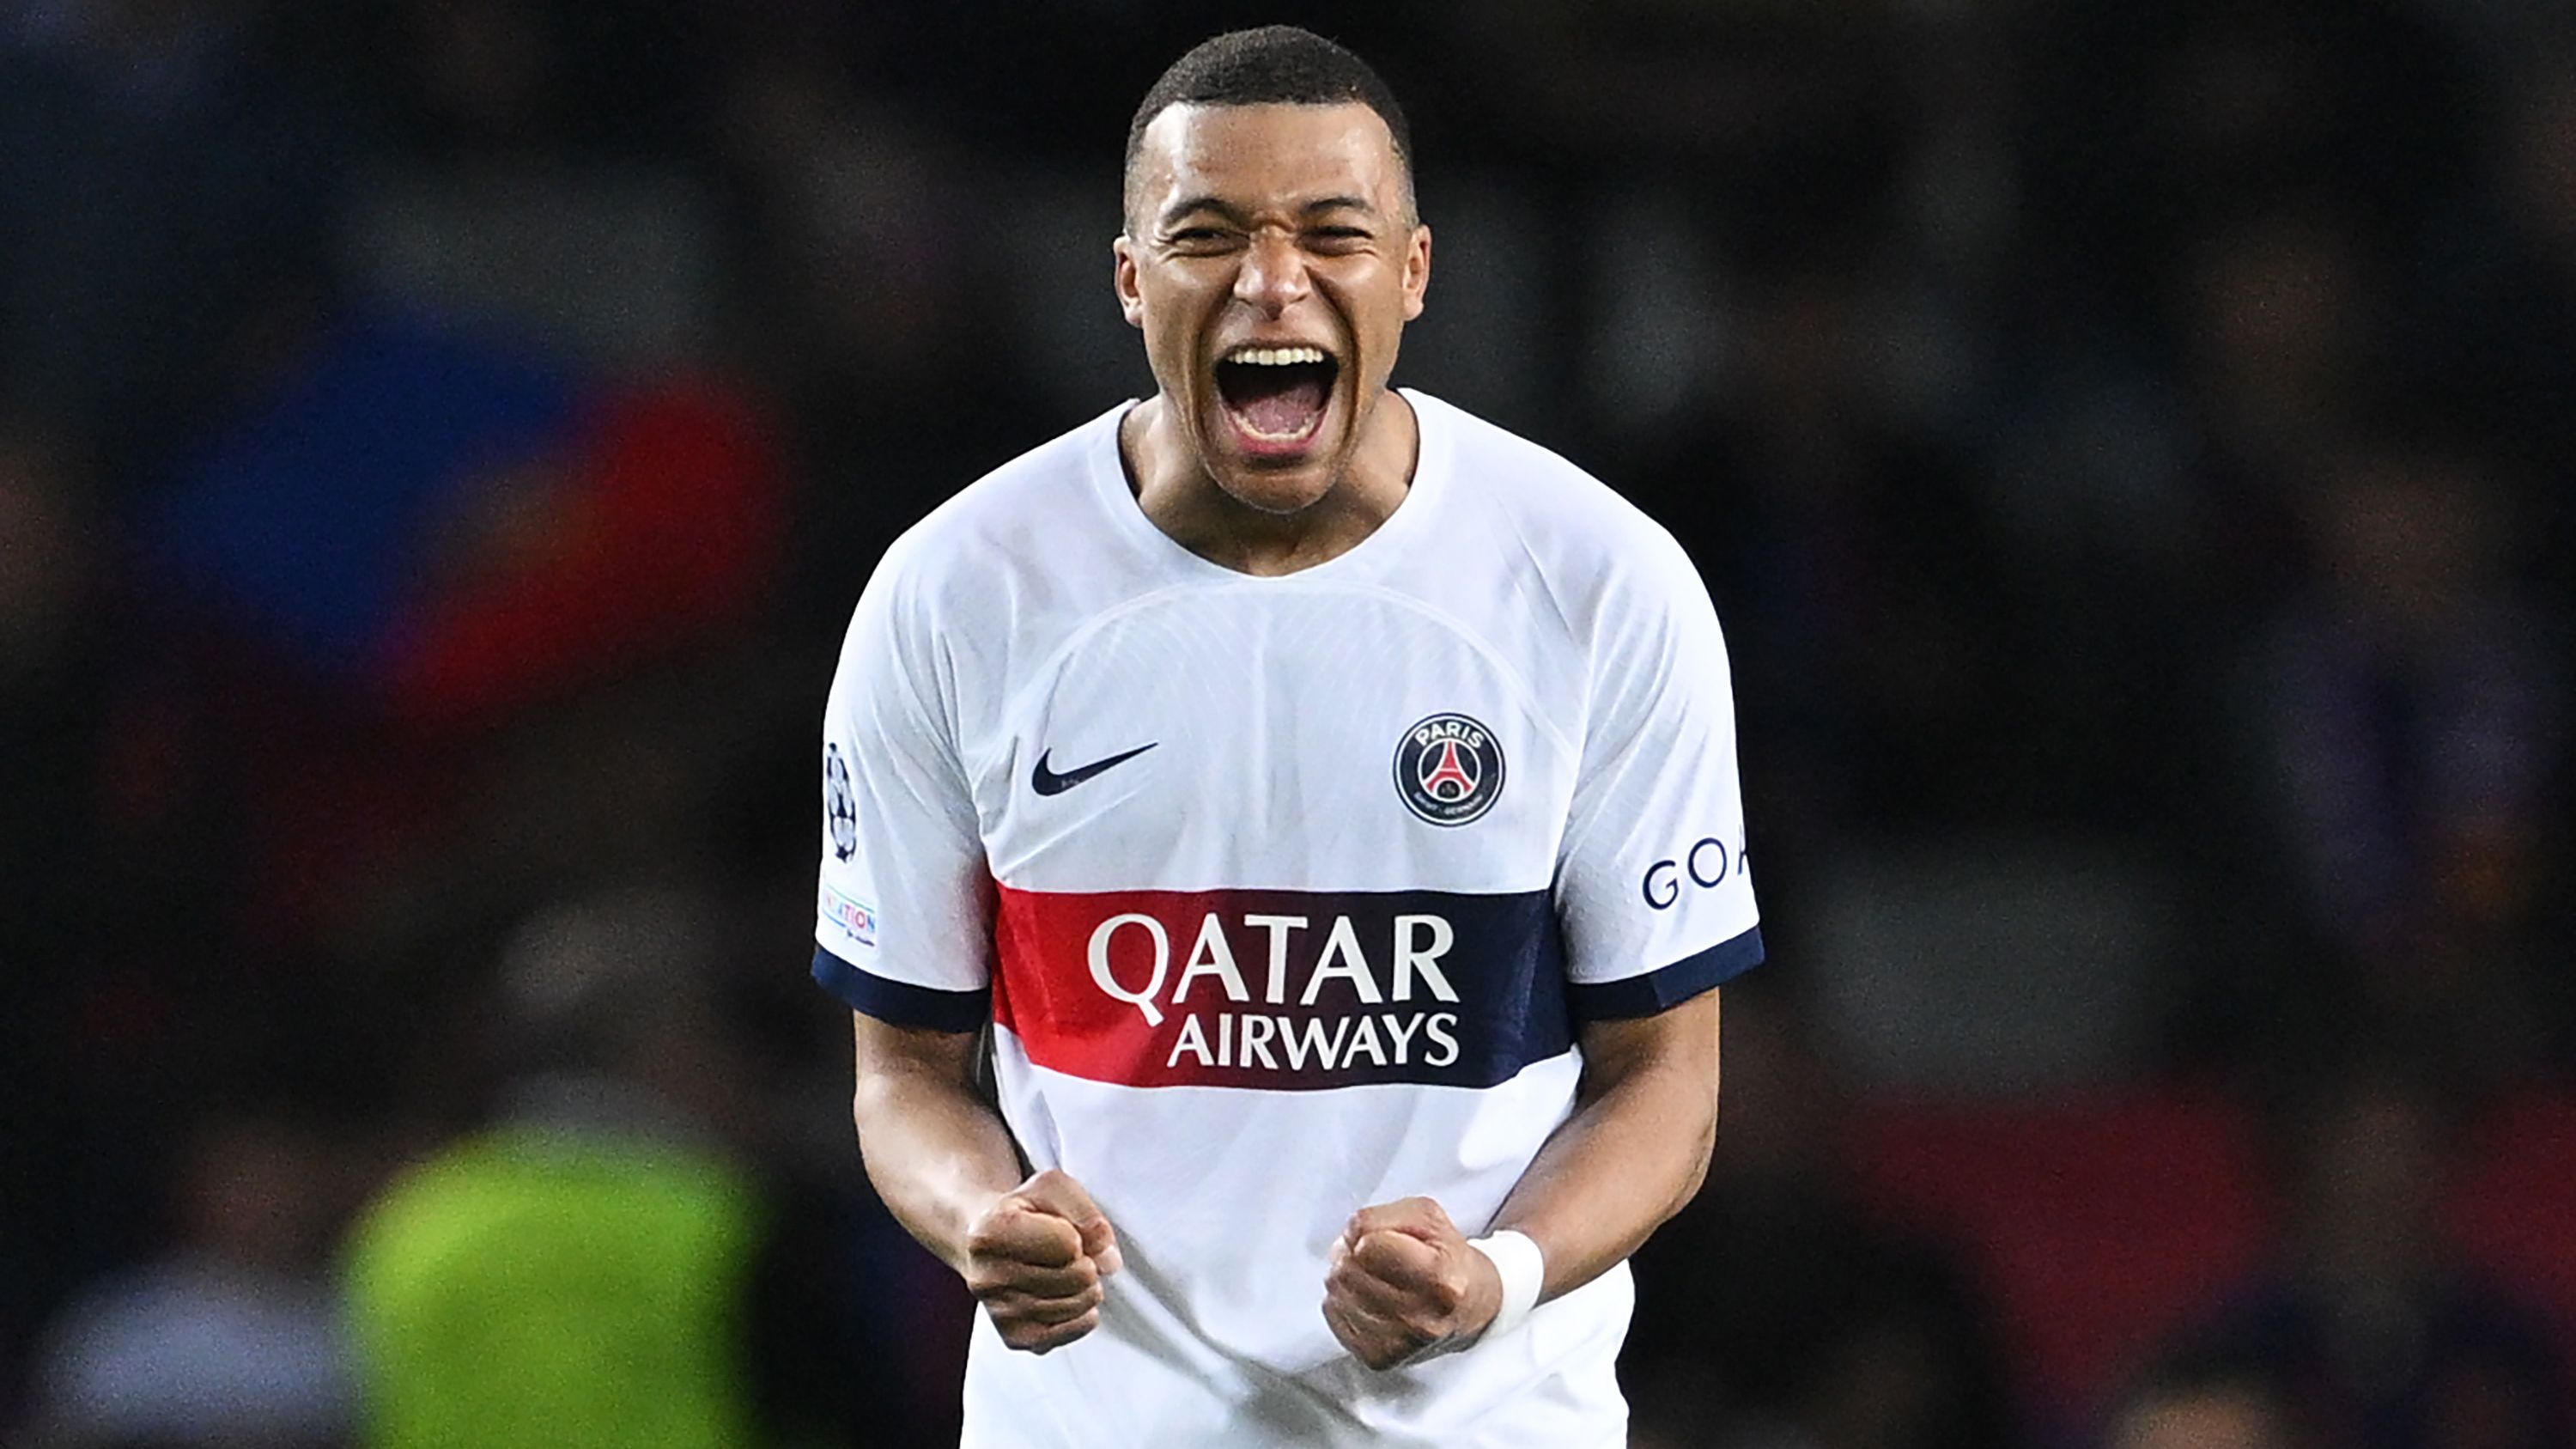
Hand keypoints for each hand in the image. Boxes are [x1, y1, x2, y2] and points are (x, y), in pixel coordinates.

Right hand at [960, 1168, 1122, 1352]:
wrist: (986, 1241)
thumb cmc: (1023, 1212)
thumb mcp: (1054, 1189)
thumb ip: (1087, 1214)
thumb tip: (1108, 1260)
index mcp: (992, 1232)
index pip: (1070, 1245)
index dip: (1079, 1236)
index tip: (1063, 1230)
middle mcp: (988, 1277)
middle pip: (1077, 1278)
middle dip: (1087, 1263)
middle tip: (1070, 1255)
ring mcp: (999, 1312)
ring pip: (1076, 1307)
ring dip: (1086, 1289)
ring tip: (1068, 1272)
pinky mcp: (1014, 1337)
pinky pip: (1069, 1333)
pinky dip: (1081, 1316)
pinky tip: (1068, 1296)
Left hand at [1321, 1197, 1503, 1369]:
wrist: (1470, 1308)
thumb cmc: (1448, 1259)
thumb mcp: (1427, 1218)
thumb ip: (1382, 1217)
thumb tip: (1348, 1236)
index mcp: (1440, 1280)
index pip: (1367, 1248)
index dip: (1368, 1235)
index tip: (1383, 1239)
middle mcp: (1421, 1320)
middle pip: (1348, 1271)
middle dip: (1352, 1254)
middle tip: (1374, 1255)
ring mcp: (1399, 1344)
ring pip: (1336, 1294)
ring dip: (1346, 1278)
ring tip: (1373, 1276)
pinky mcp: (1379, 1359)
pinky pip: (1334, 1316)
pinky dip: (1343, 1301)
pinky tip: (1368, 1298)